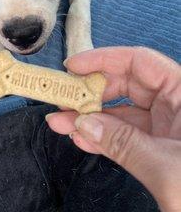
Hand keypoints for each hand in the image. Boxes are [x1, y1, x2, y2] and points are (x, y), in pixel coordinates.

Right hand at [46, 47, 180, 211]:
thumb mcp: (166, 168)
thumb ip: (123, 143)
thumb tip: (82, 123)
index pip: (142, 63)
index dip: (105, 60)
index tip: (74, 66)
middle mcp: (176, 106)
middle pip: (127, 85)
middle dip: (91, 92)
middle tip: (62, 99)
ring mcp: (167, 128)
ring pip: (122, 113)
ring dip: (90, 117)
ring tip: (60, 122)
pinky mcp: (159, 148)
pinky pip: (125, 136)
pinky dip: (103, 137)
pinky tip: (80, 138)